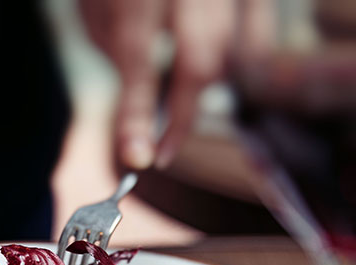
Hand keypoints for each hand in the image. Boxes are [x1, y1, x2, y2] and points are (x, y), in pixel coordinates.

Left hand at [79, 0, 234, 169]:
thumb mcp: (96, 2)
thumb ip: (111, 42)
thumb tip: (136, 97)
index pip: (138, 60)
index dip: (137, 115)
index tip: (138, 157)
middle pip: (200, 63)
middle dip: (182, 118)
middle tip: (161, 152)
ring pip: (235, 52)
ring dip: (208, 85)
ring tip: (181, 106)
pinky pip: (259, 37)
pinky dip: (241, 60)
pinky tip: (219, 70)